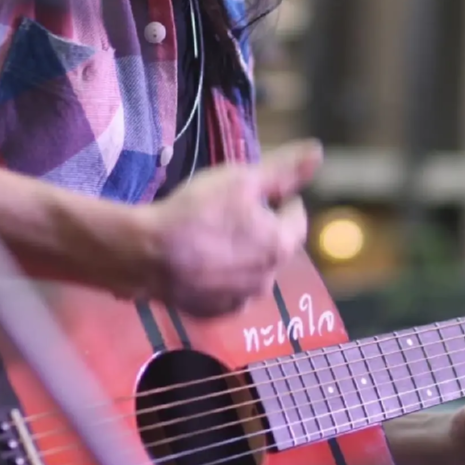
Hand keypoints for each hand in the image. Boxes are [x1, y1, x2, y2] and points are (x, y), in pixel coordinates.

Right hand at [141, 140, 321, 317]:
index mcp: (281, 246)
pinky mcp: (213, 313)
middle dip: (258, 226)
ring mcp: (240, 301)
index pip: (296, 214)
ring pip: (250, 268)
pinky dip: (218, 274)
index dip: (277, 196)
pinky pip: (225, 289)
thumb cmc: (198, 211)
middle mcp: (268, 280)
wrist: (146, 254)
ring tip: (209, 233)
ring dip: (240, 252)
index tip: (252, 189)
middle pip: (273, 243)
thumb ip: (284, 168)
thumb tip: (317, 152)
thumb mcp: (242, 179)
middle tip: (227, 209)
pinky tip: (197, 259)